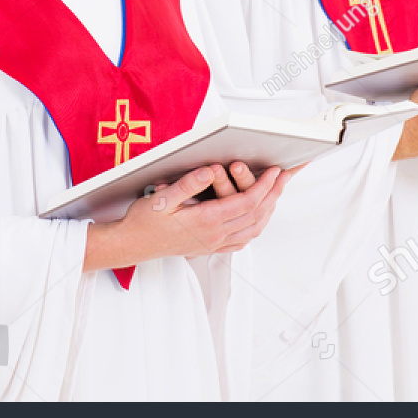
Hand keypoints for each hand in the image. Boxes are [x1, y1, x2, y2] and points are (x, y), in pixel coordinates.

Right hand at [83, 162, 290, 270]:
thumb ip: (188, 184)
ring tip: (277, 191)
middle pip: (256, 215)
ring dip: (269, 209)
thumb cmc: (144, 221)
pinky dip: (256, 225)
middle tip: (286, 176)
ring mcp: (214, 243)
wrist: (132, 245)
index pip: (246, 203)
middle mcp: (215, 235)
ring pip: (253, 228)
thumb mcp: (162, 198)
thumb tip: (210, 170)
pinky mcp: (210, 247)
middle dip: (274, 194)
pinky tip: (257, 216)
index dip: (265, 186)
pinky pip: (243, 239)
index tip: (275, 171)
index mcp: (206, 221)